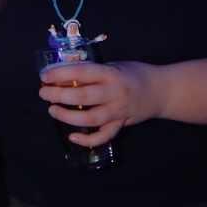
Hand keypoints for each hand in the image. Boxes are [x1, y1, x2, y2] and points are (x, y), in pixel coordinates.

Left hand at [39, 62, 165, 146]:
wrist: (162, 90)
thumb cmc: (134, 74)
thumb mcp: (114, 66)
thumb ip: (93, 72)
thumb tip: (63, 76)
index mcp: (112, 74)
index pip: (83, 72)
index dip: (61, 74)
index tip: (44, 76)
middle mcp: (115, 93)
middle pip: (84, 97)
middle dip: (59, 96)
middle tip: (44, 94)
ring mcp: (119, 111)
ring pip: (91, 119)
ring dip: (68, 117)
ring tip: (52, 111)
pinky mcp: (122, 125)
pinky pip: (104, 136)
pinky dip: (87, 139)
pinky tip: (73, 137)